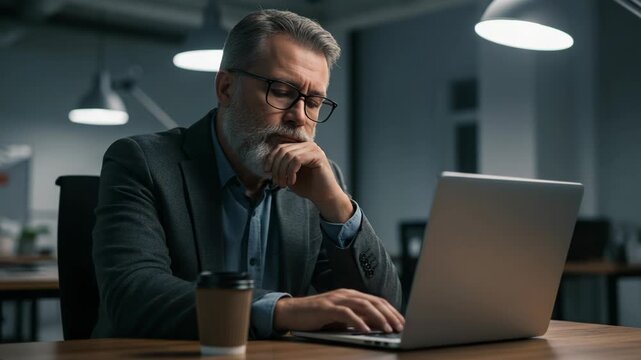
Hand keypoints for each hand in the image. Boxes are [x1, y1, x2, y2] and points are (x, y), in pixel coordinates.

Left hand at [264, 141, 352, 221]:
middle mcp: (307, 145)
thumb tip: (267, 164)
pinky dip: (291, 172)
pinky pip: (297, 159)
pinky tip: (292, 181)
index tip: (267, 172)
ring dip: (282, 172)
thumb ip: (280, 167)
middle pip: (283, 150)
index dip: (271, 159)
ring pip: (289, 155)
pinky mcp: (318, 156)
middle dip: (276, 168)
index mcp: (300, 148)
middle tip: (277, 182)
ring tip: (284, 184)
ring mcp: (313, 149)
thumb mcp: (289, 175)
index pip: (280, 147)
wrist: (324, 197)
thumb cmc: (308, 187)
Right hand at [273, 289, 404, 332]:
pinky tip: (366, 330)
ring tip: (388, 329)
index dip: (391, 311)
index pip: (377, 301)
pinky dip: (357, 322)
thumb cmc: (316, 317)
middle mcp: (346, 294)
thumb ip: (356, 319)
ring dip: (378, 318)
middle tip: (401, 327)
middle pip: (374, 302)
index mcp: (351, 295)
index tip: (402, 322)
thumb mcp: (340, 318)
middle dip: (390, 315)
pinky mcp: (326, 308)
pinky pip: (345, 313)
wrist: (291, 312)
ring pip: (363, 305)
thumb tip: (376, 327)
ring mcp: (336, 299)